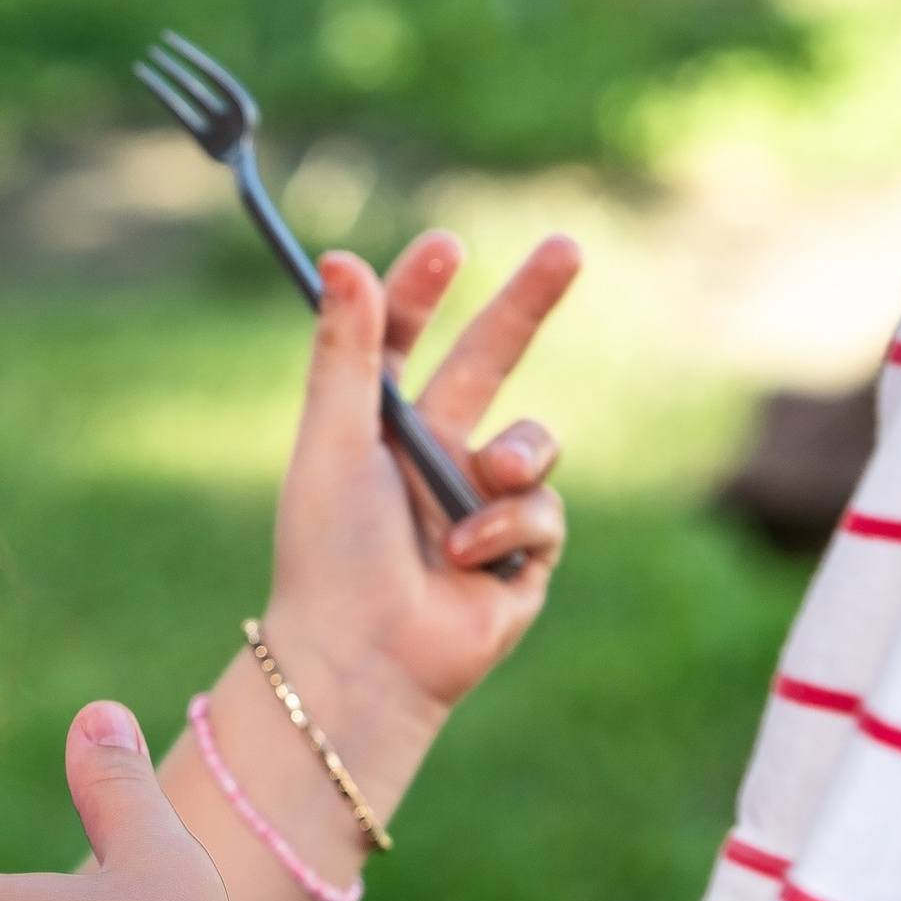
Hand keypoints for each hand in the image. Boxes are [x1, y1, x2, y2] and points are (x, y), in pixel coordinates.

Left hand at [269, 230, 575, 731]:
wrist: (364, 655)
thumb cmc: (331, 551)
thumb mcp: (336, 440)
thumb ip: (344, 352)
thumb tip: (339, 258)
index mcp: (375, 427)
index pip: (400, 340)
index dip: (421, 292)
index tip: (448, 246)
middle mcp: (431, 456)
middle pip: (491, 359)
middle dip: (529, 303)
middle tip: (568, 245)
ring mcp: (482, 503)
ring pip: (532, 440)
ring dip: (515, 453)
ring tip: (485, 482)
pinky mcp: (521, 553)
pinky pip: (544, 508)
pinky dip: (508, 526)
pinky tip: (470, 560)